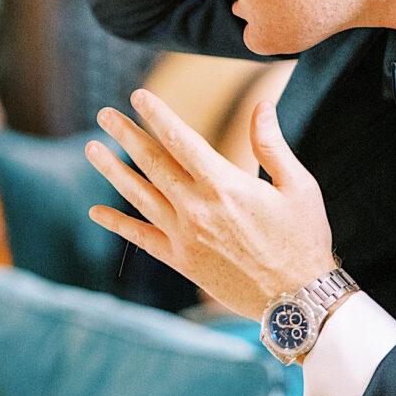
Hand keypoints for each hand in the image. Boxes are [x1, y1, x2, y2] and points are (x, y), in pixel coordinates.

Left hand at [85, 88, 335, 317]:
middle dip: (126, 134)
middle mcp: (197, 208)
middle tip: (104, 114)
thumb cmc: (303, 239)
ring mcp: (184, 236)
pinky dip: (118, 224)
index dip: (157, 114)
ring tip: (92, 148)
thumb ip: (271, 144)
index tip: (138, 96)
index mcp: (225, 185)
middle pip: (152, 163)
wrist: (296, 300)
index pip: (180, 139)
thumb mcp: (298, 186)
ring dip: (112, 170)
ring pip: (139, 196)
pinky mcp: (181, 261)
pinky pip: (141, 238)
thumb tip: (262, 105)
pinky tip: (97, 211)